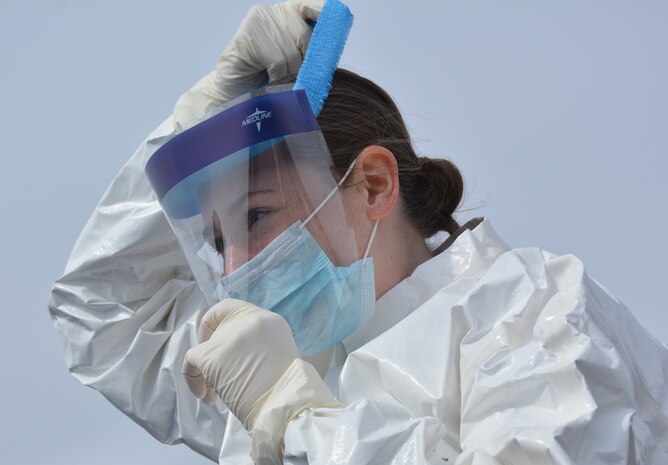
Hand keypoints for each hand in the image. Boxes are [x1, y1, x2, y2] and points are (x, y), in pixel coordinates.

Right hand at [173, 0, 324, 130]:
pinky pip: (276, 60)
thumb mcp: (293, 59)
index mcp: (289, 13)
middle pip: (304, 36)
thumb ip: (308, 50)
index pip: (310, 5)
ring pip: (290, 52)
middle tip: (297, 76)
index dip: (322, 12)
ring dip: (289, 73)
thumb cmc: (266, 76)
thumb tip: (328, 53)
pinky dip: (277, 76)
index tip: (334, 20)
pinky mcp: (247, 35)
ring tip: (280, 81)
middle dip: (305, 62)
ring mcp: (259, 21)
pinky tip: (270, 79)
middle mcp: (275, 12)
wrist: (235, 91)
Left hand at [182, 299, 298, 428]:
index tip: (226, 347)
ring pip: (205, 348)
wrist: (284, 406)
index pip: (233, 309)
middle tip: (222, 379)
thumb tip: (234, 357)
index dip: (222, 327)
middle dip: (216, 355)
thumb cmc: (286, 391)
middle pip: (218, 331)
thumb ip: (258, 348)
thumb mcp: (278, 357)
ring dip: (207, 371)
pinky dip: (193, 380)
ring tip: (215, 394)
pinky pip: (191, 361)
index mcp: (270, 320)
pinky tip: (206, 396)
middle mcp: (249, 320)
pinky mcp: (211, 355)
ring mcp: (229, 337)